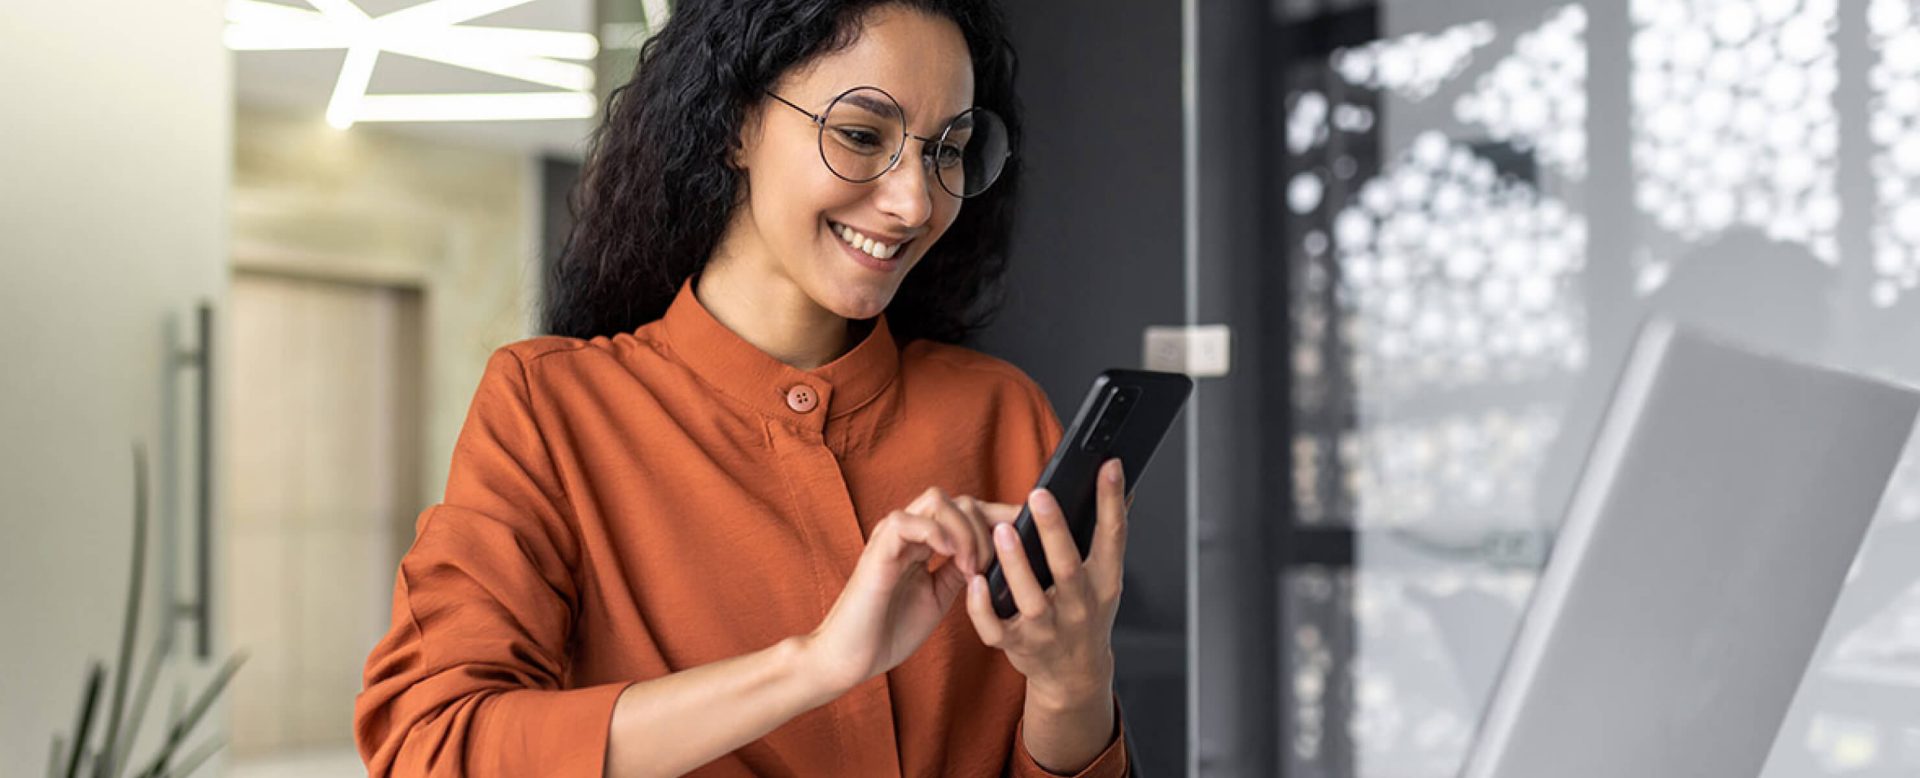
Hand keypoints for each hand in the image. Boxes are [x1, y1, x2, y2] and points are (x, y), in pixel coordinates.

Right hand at [802, 487, 997, 692]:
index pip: (966, 512)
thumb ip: (959, 571)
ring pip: (937, 501)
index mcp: (923, 542)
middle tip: (992, 564)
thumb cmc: (890, 630)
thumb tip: (995, 555)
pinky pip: (909, 521)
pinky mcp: (878, 549)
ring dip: (965, 531)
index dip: (999, 516)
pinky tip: (951, 558)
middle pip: (958, 501)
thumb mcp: (938, 597)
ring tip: (971, 566)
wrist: (851, 657)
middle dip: (987, 526)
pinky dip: (936, 533)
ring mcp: (892, 536)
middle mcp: (908, 532)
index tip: (1029, 530)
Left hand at [963, 459, 1126, 708]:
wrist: (1074, 676)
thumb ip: (1107, 540)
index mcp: (1104, 583)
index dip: (1112, 501)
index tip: (1108, 466)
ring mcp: (1047, 629)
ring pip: (1030, 597)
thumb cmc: (1086, 615)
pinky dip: (984, 607)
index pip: (1113, 537)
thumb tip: (1120, 487)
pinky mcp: (1017, 645)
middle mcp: (1078, 606)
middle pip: (1067, 566)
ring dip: (1016, 564)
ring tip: (1001, 531)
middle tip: (1039, 496)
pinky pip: (995, 627)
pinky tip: (976, 581)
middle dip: (1054, 531)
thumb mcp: (1106, 581)